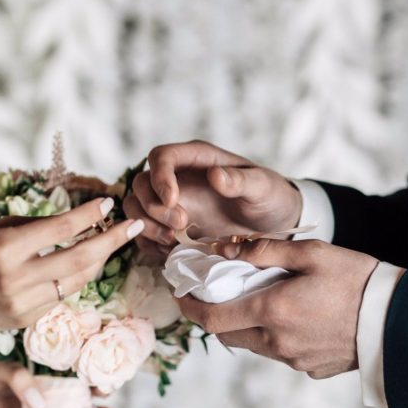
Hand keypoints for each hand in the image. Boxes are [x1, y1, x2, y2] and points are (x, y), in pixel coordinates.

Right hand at [0, 198, 143, 333]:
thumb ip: (32, 227)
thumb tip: (71, 222)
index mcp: (7, 249)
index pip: (62, 228)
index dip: (90, 215)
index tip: (109, 204)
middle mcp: (19, 278)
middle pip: (81, 258)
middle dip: (112, 241)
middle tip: (133, 226)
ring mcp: (25, 304)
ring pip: (78, 281)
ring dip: (98, 261)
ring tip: (110, 243)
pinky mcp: (27, 320)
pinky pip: (62, 296)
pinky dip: (73, 279)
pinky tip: (78, 266)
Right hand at [123, 140, 301, 256]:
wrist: (271, 224)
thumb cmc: (269, 197)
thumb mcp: (262, 187)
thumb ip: (240, 181)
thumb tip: (215, 176)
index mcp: (197, 158)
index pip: (161, 156)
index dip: (159, 177)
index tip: (173, 201)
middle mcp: (178, 177)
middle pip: (142, 183)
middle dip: (153, 206)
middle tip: (180, 225)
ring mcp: (172, 202)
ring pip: (137, 207)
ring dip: (147, 225)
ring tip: (172, 241)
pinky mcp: (170, 226)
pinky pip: (144, 232)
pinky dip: (149, 243)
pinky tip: (170, 251)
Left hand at [178, 239, 381, 378]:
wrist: (400, 320)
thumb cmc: (357, 280)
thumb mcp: (312, 253)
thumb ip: (265, 251)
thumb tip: (226, 249)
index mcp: (272, 311)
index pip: (213, 318)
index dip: (191, 308)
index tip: (182, 296)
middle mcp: (277, 341)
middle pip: (228, 333)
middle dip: (215, 315)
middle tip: (218, 294)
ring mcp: (294, 359)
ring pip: (252, 344)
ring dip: (245, 324)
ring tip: (257, 301)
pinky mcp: (311, 369)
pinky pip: (278, 352)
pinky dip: (271, 335)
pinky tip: (290, 317)